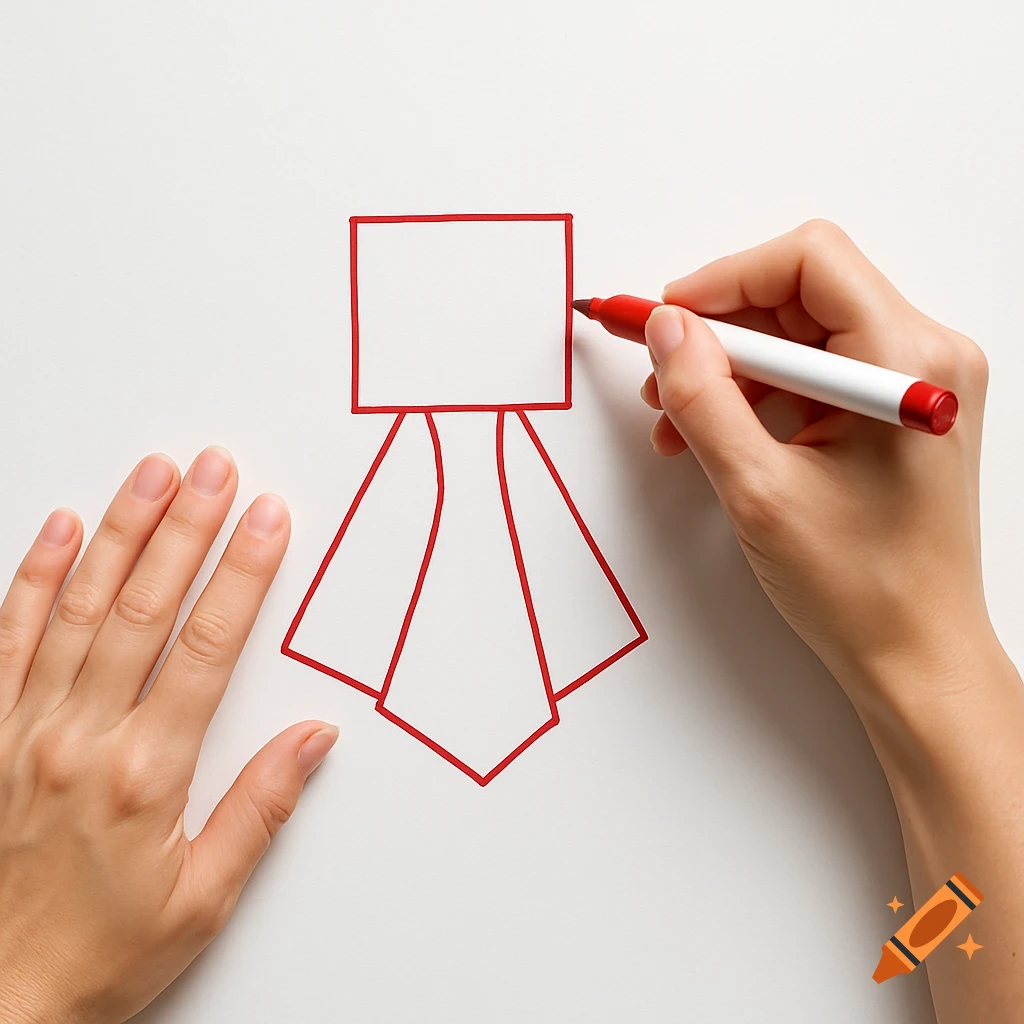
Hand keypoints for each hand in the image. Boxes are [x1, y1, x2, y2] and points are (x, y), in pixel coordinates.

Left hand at [0, 449, 337, 1023]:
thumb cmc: (101, 955)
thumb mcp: (203, 898)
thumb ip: (262, 807)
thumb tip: (316, 738)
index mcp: (147, 774)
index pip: (207, 648)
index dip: (242, 575)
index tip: (266, 520)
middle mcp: (81, 738)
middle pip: (144, 608)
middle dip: (187, 529)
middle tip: (214, 469)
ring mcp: (25, 729)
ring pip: (79, 608)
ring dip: (120, 533)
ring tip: (151, 475)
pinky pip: (9, 638)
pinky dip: (32, 578)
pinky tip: (57, 529)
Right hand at [642, 219, 994, 700]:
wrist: (914, 653)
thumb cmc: (861, 587)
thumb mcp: (758, 490)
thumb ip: (703, 398)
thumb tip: (666, 329)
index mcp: (906, 363)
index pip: (809, 260)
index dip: (724, 279)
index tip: (666, 320)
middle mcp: (924, 357)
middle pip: (801, 292)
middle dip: (720, 329)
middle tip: (659, 370)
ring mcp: (913, 383)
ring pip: (801, 332)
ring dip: (731, 365)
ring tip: (677, 417)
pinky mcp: (895, 410)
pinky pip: (814, 372)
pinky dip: (758, 392)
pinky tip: (717, 432)